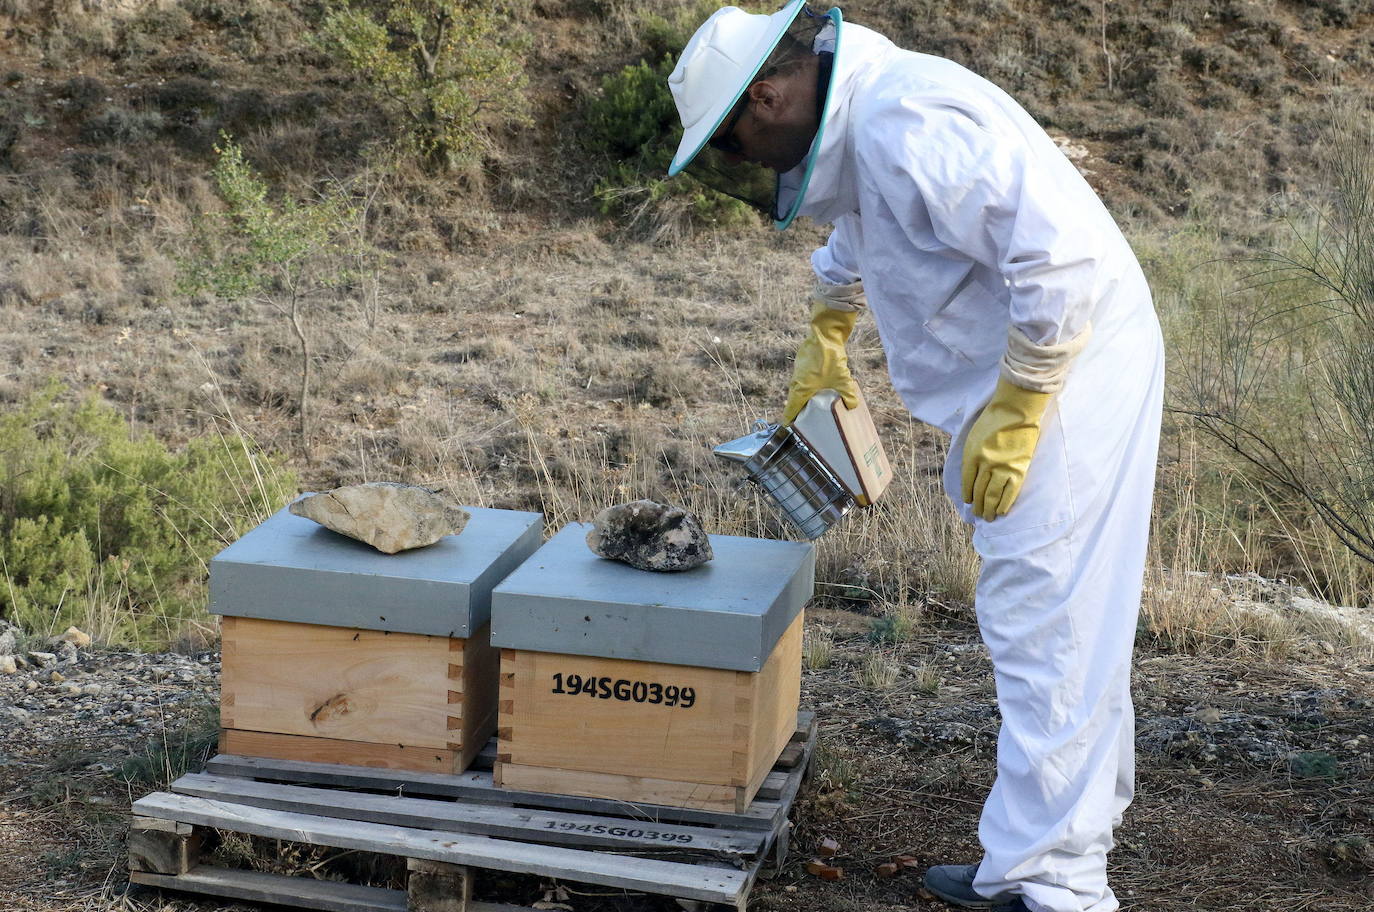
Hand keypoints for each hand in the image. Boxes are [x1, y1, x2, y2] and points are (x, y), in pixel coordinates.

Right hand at [782, 301, 860, 423]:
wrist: (824, 334)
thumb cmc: (830, 359)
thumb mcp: (842, 379)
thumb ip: (848, 395)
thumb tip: (852, 406)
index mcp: (801, 389)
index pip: (791, 408)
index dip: (790, 418)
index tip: (789, 425)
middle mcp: (796, 381)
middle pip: (793, 399)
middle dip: (797, 409)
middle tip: (803, 417)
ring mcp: (797, 370)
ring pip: (797, 387)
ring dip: (802, 395)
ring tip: (810, 402)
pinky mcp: (801, 362)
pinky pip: (801, 378)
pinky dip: (806, 384)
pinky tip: (816, 385)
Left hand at [961, 378, 1051, 520]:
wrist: (1016, 410)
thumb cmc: (993, 420)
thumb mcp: (973, 437)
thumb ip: (971, 457)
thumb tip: (972, 477)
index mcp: (972, 455)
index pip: (967, 482)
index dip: (968, 494)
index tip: (968, 501)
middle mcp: (986, 465)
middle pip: (979, 491)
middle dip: (978, 506)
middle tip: (978, 514)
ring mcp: (1003, 468)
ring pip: (993, 495)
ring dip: (990, 509)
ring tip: (988, 518)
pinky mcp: (1019, 469)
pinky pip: (1010, 492)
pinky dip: (1005, 504)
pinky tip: (1002, 511)